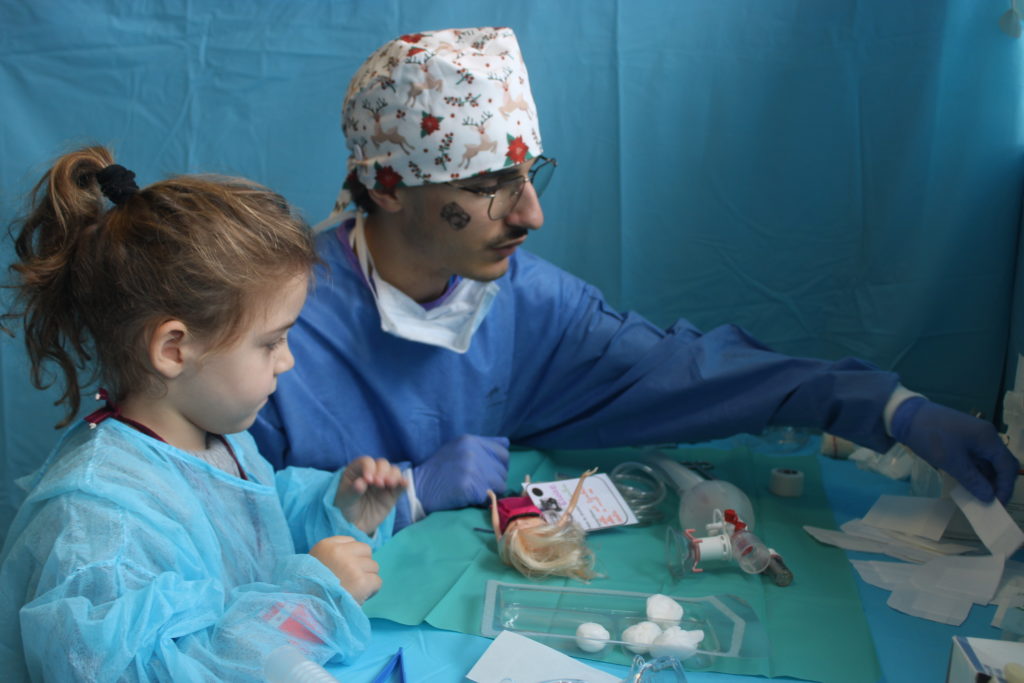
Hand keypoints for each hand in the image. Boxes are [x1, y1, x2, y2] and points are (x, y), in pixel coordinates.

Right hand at [309, 535, 380, 603]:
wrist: (309, 611)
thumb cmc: (314, 589)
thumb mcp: (318, 563)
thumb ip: (336, 554)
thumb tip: (360, 554)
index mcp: (326, 545)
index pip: (353, 542)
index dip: (352, 557)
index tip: (344, 570)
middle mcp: (339, 552)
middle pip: (367, 552)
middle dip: (362, 565)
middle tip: (351, 580)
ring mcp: (351, 566)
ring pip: (374, 566)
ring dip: (367, 578)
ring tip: (353, 589)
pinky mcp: (361, 581)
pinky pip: (377, 581)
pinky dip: (372, 590)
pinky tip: (359, 596)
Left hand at [335, 456, 406, 534]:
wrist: (354, 525)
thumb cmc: (345, 508)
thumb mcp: (344, 500)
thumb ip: (352, 491)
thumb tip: (361, 483)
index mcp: (357, 470)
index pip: (366, 462)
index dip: (369, 468)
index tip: (368, 480)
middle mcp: (372, 473)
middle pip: (382, 464)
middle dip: (382, 472)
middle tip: (379, 483)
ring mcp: (384, 483)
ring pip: (393, 471)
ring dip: (393, 476)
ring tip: (390, 484)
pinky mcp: (393, 494)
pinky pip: (401, 485)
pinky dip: (404, 483)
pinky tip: (404, 484)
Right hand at [414, 435, 509, 512]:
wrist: (420, 488)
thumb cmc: (440, 469)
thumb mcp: (457, 448)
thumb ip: (480, 445)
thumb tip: (506, 444)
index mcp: (471, 440)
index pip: (504, 453)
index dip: (500, 465)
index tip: (490, 473)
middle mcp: (473, 452)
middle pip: (503, 470)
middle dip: (496, 479)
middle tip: (480, 485)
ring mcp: (471, 469)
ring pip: (500, 484)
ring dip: (491, 491)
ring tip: (475, 491)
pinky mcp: (469, 487)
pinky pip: (488, 496)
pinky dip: (481, 500)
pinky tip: (469, 497)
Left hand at [892, 397, 1018, 502]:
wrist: (906, 416)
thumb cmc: (930, 437)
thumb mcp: (951, 462)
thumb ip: (973, 480)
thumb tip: (989, 497)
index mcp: (988, 438)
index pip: (1007, 466)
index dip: (1006, 487)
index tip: (998, 504)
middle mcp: (987, 436)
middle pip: (1002, 463)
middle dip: (999, 483)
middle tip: (990, 501)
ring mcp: (976, 437)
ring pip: (990, 462)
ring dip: (987, 479)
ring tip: (980, 497)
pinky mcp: (965, 439)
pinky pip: (977, 458)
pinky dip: (977, 472)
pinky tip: (970, 484)